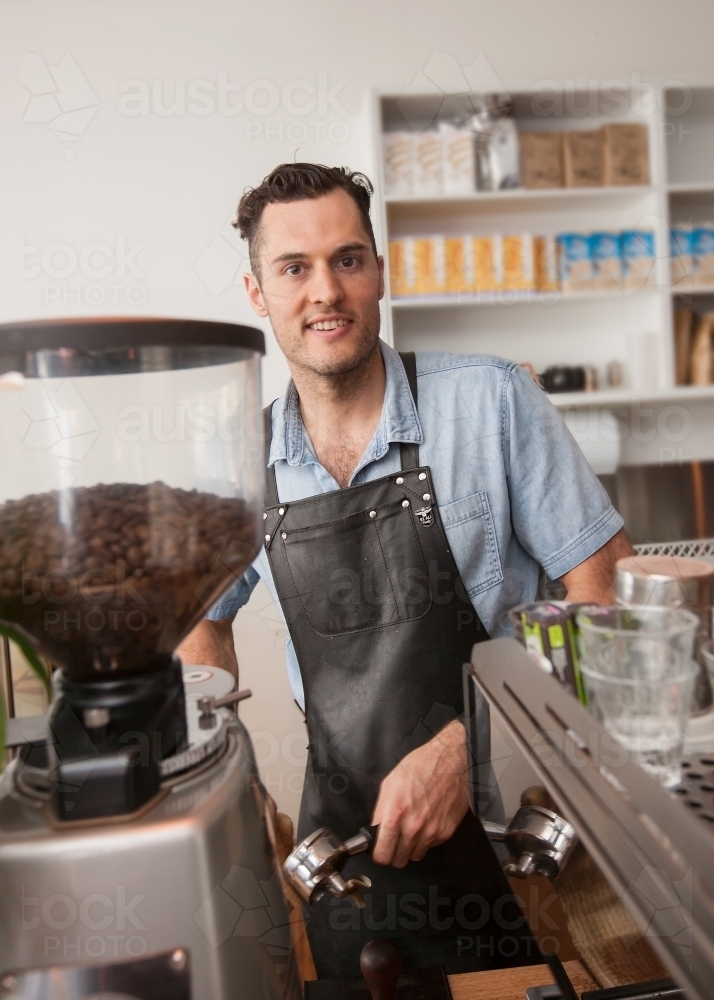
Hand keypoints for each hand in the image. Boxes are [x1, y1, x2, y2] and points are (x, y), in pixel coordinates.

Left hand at [371, 718, 469, 867]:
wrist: (451, 761)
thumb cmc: (421, 766)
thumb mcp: (390, 783)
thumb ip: (380, 811)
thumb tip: (376, 830)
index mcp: (395, 813)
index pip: (382, 853)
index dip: (378, 854)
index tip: (379, 849)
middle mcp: (413, 826)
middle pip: (398, 861)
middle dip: (393, 853)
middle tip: (394, 840)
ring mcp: (431, 831)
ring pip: (414, 856)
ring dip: (410, 847)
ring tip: (411, 829)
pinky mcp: (446, 832)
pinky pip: (430, 846)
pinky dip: (426, 839)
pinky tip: (426, 822)